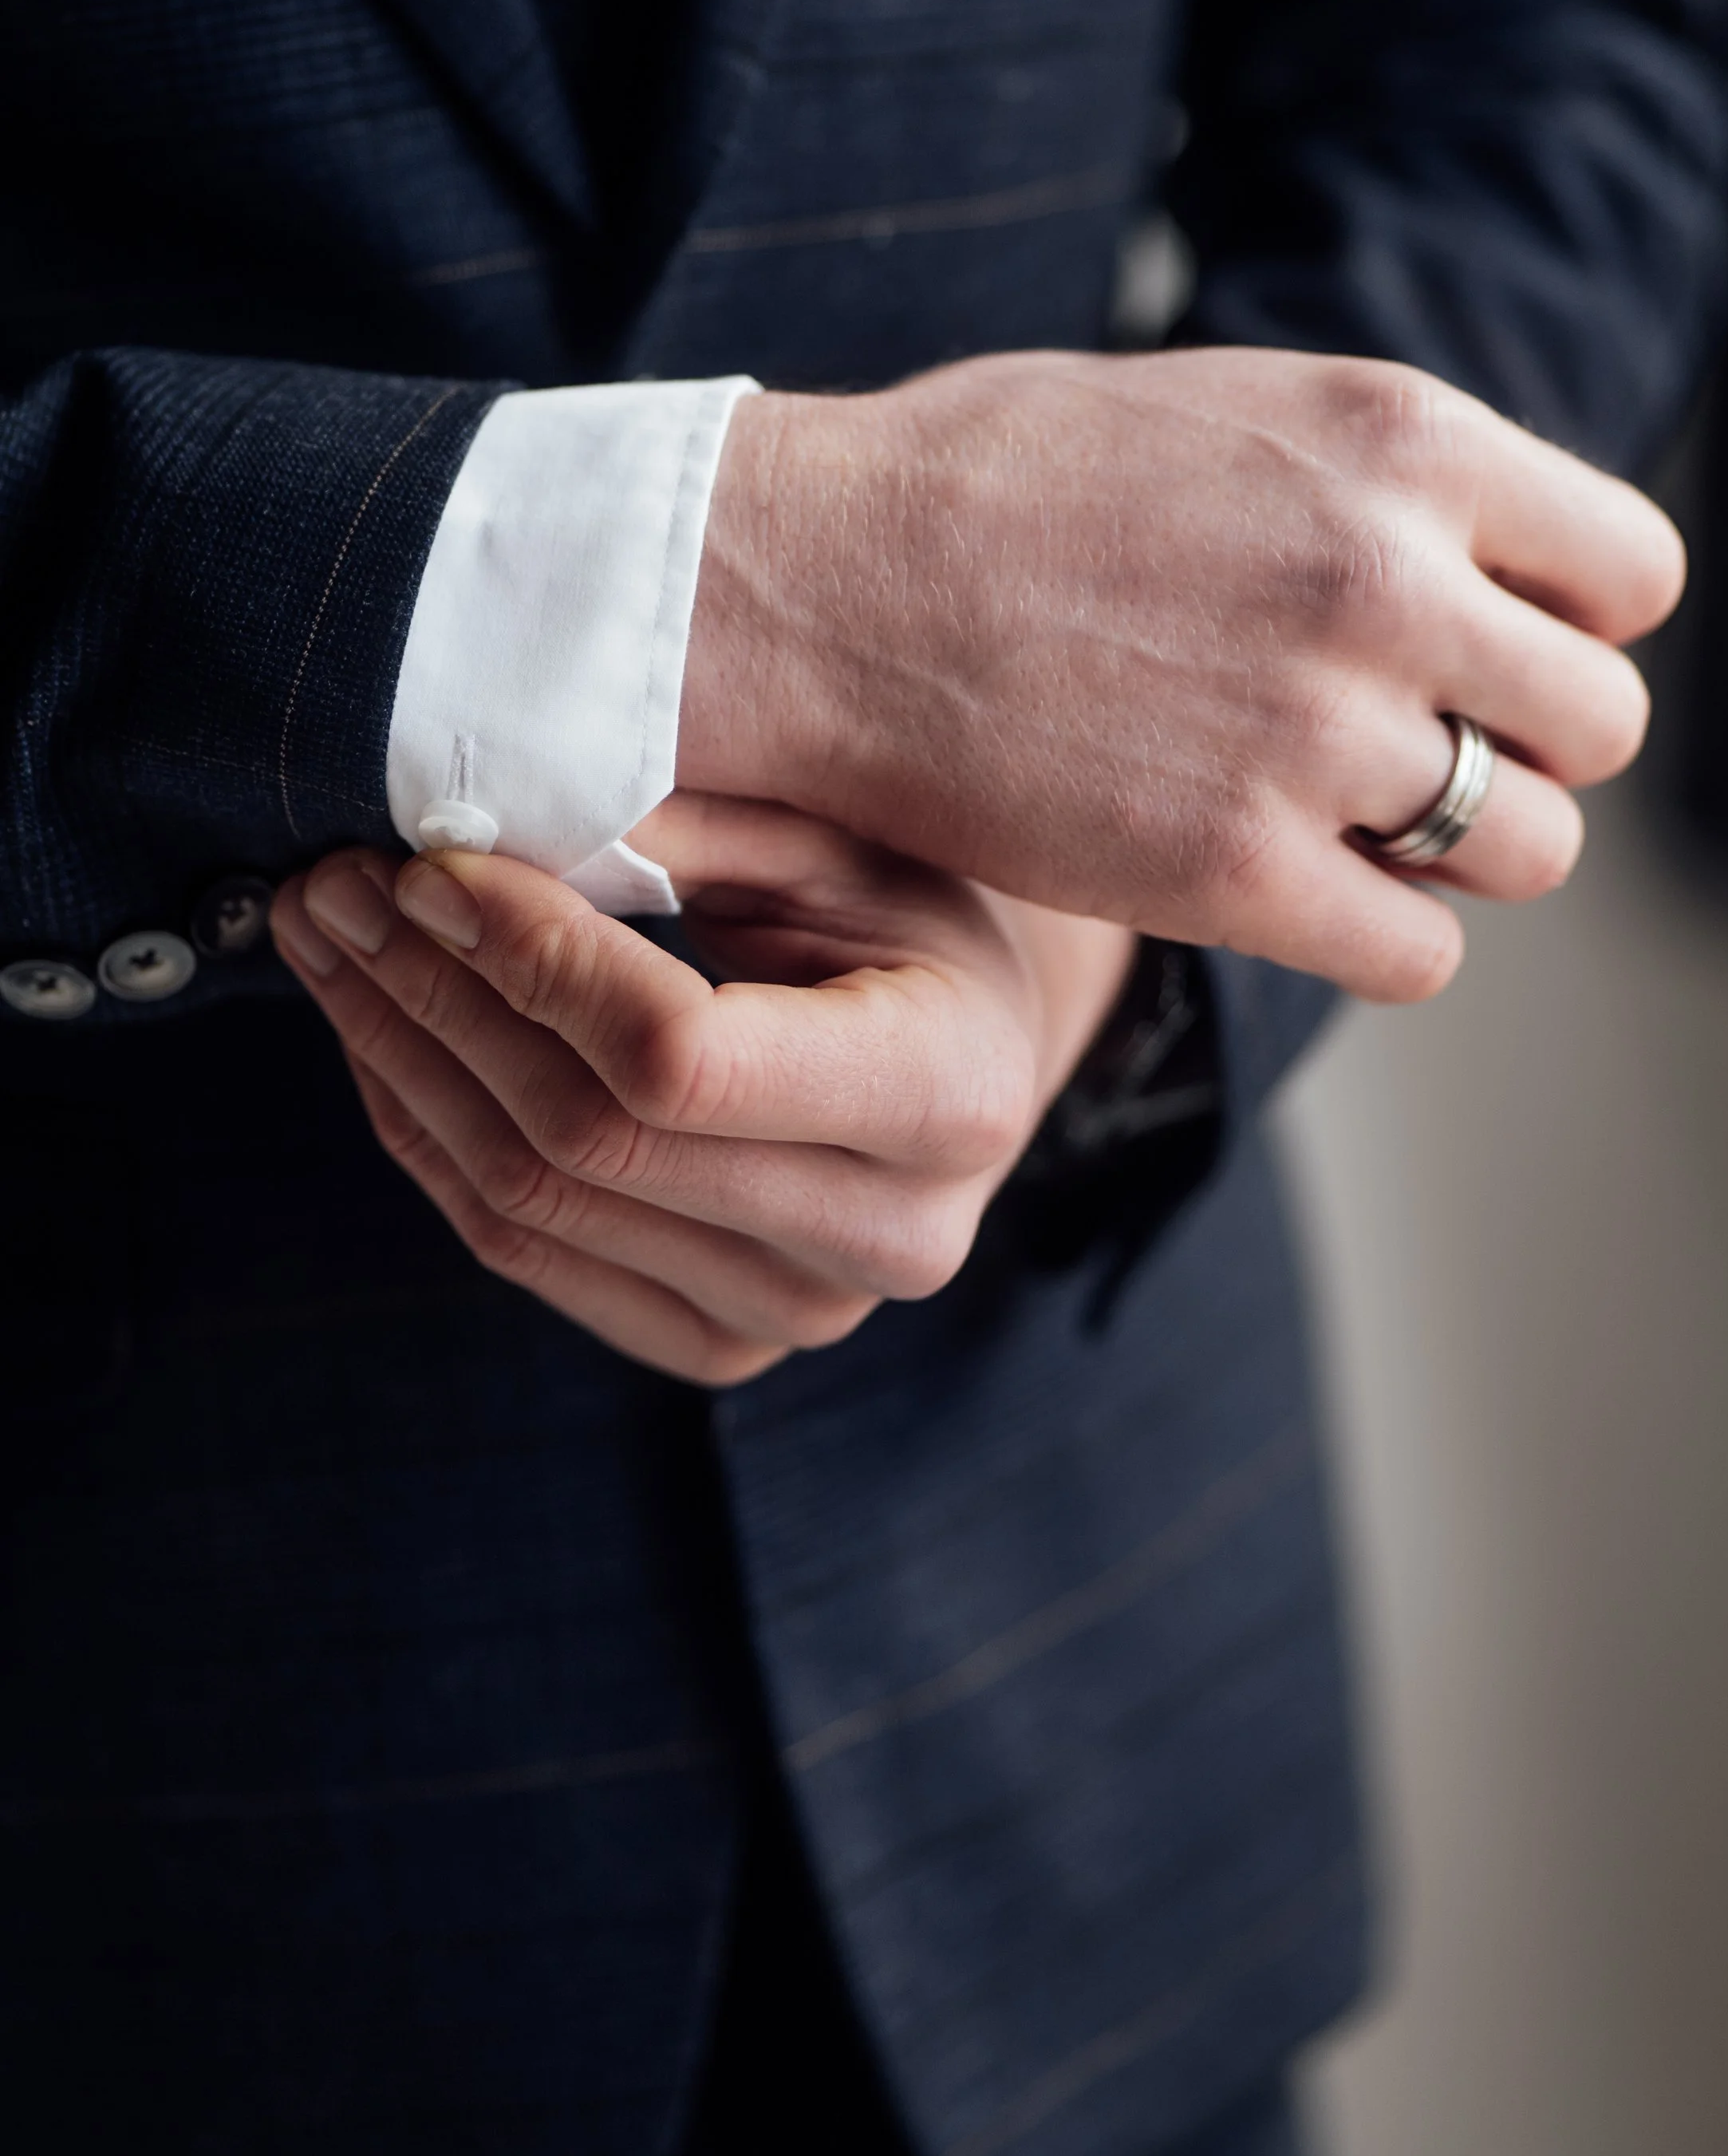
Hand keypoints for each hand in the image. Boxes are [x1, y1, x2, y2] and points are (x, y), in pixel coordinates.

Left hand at [270, 797, 1136, 1384]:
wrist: (969, 1054)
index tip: (432, 866)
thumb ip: (687, 822)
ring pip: (535, 1200)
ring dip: (404, 1057)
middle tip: (337, 885)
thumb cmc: (905, 918)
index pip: (683, 1058)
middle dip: (437, 994)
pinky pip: (525, 1251)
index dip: (536, 962)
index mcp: (952, 1094)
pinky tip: (382, 1035)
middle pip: (590, 1134)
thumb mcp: (835, 837)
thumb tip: (484, 809)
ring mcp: (801, 1314)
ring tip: (331, 941)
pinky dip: (430, 1136)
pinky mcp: (720, 1346)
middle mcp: (892, 1237)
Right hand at [681, 347, 1686, 999]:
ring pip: (1532, 851)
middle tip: (1417, 754)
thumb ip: (1373, 478)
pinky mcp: (1238, 875)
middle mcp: (1391, 582)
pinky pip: (1423, 955)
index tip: (1492, 650)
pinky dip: (1377, 940)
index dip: (1572, 625)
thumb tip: (1482, 556)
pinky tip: (1292, 896)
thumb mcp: (1225, 404)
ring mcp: (1320, 736)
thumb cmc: (990, 482)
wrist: (811, 585)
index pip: (1633, 575)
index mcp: (1402, 440)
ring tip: (1348, 825)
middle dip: (1526, 750)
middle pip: (1601, 726)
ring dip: (1461, 854)